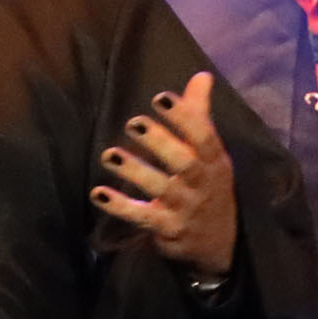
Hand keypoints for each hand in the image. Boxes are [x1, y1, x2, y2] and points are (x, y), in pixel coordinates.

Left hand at [92, 72, 236, 276]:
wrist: (219, 242)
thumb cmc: (208, 186)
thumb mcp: (210, 152)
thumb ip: (200, 114)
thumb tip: (201, 76)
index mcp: (214, 160)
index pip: (204, 136)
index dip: (185, 116)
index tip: (160, 98)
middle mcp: (200, 183)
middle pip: (184, 162)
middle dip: (160, 142)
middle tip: (133, 123)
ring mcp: (184, 207)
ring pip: (159, 188)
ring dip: (134, 171)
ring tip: (109, 155)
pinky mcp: (167, 229)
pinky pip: (141, 217)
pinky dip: (120, 207)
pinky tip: (98, 193)